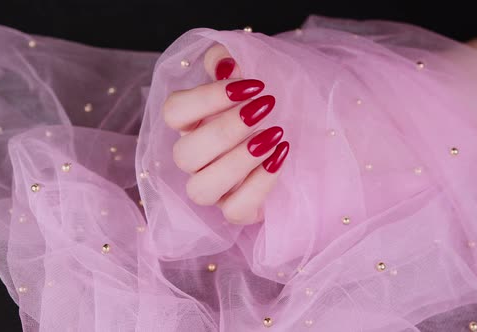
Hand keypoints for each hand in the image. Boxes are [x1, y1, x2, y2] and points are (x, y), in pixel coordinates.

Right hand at [163, 44, 289, 224]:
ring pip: (201, 189)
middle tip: (266, 108)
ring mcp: (214, 188)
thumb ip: (230, 60)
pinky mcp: (237, 209)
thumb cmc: (268, 104)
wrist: (302, 134)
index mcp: (190, 124)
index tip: (252, 85)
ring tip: (274, 136)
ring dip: (236, 163)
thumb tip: (225, 64)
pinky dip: (258, 186)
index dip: (206, 98)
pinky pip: (235, 211)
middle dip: (226, 130)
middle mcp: (195, 159)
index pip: (174, 112)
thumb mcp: (250, 74)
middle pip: (185, 155)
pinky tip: (280, 157)